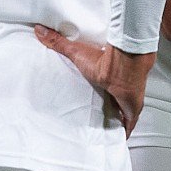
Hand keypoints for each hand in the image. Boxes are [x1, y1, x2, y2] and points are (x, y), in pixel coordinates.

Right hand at [34, 26, 155, 135]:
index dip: (101, 94)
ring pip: (122, 114)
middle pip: (114, 103)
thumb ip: (58, 43)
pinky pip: (129, 125)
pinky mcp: (132, 112)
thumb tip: (39, 30)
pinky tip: (119, 140)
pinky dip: (124, 133)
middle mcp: (120, 91)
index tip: (94, 101)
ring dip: (115, 122)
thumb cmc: (103, 61)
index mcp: (108, 79)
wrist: (123, 67)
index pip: (104, 89)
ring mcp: (128, 102)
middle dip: (107, 110)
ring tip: (105, 133)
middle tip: (97, 121)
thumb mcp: (76, 52)